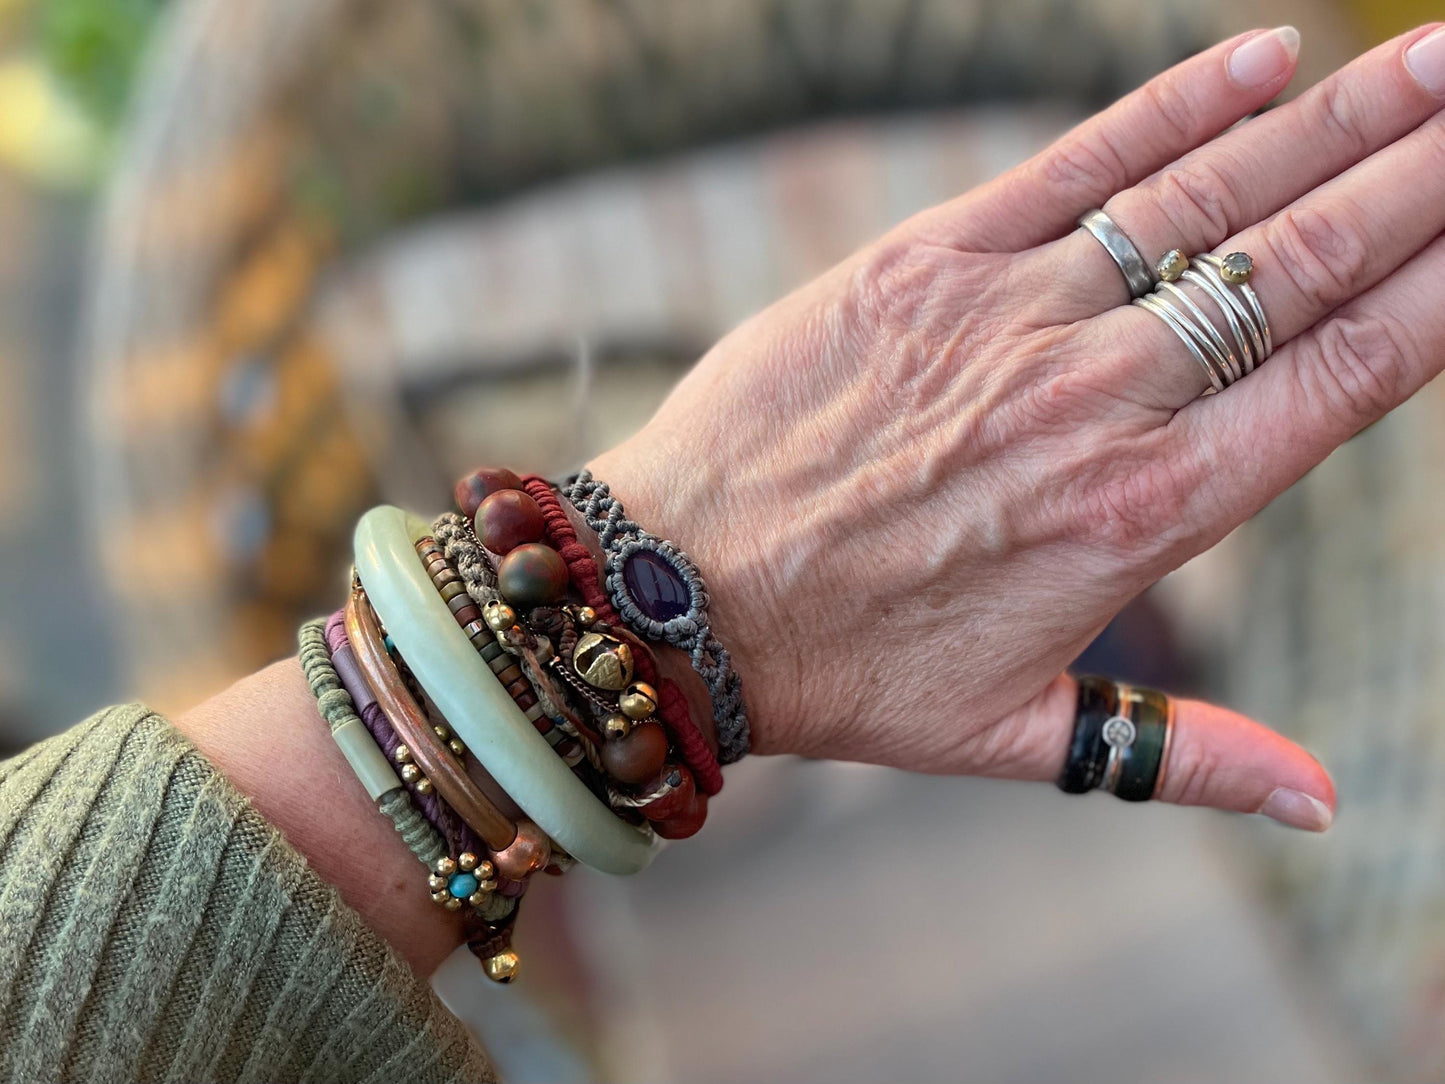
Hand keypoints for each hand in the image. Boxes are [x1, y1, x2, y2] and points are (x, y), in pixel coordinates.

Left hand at [591, 24, 1444, 829]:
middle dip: (1420, 171)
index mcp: (1145, 515)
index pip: (1343, 377)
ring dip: (1331, 118)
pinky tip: (1260, 59)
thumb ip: (1178, 755)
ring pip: (1204, 198)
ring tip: (1431, 56)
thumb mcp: (1018, 733)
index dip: (1444, 288)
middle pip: (1299, 264)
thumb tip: (1324, 808)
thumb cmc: (849, 670)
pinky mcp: (920, 266)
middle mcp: (1097, 403)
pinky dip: (1172, 109)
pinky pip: (1071, 169)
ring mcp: (1008, 321)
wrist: (677, 600)